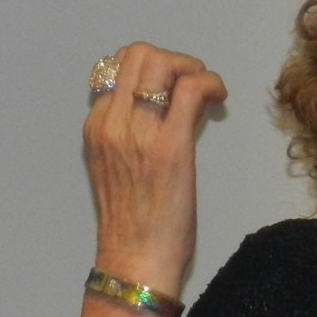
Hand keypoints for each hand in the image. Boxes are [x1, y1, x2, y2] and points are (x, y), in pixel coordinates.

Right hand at [84, 42, 226, 294]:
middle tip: (194, 83)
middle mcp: (112, 122)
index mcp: (96, 127)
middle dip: (174, 61)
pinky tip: (219, 99)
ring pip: (163, 64)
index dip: (152, 71)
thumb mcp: (118, 169)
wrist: (135, 261)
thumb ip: (132, 138)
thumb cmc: (133, 226)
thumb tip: (165, 114)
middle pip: (139, 56)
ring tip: (208, 92)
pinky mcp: (170, 146)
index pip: (118, 69)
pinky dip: (210, 83)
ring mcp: (138, 132)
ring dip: (193, 69)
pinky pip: (190, 90)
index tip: (174, 89)